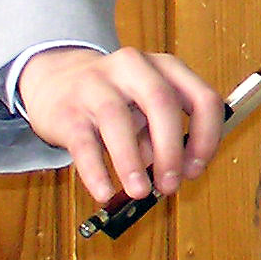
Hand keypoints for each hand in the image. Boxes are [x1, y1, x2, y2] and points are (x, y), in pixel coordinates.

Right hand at [17, 45, 225, 205]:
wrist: (54, 81)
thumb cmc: (114, 98)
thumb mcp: (146, 107)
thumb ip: (161, 134)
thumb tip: (172, 173)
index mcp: (165, 67)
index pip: (202, 98)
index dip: (206, 137)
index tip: (196, 169)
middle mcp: (133, 67)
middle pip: (162, 102)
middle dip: (171, 149)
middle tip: (170, 185)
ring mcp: (96, 85)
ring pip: (118, 121)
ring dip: (132, 162)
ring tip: (140, 192)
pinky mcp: (66, 110)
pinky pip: (83, 144)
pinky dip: (96, 172)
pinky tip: (105, 192)